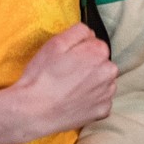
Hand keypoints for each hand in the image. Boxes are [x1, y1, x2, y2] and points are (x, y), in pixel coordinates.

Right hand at [0, 24, 115, 143]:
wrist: (35, 110)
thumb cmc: (43, 75)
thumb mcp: (55, 43)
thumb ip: (78, 31)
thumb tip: (90, 33)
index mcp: (98, 52)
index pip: (96, 44)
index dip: (80, 50)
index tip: (67, 58)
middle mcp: (109, 72)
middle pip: (102, 63)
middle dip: (88, 65)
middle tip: (66, 73)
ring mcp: (107, 93)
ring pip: (102, 81)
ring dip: (92, 82)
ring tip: (69, 87)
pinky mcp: (102, 111)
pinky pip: (101, 100)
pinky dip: (91, 100)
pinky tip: (74, 100)